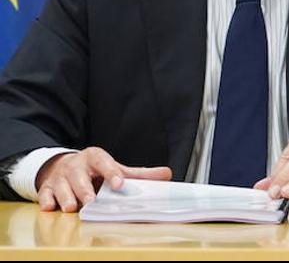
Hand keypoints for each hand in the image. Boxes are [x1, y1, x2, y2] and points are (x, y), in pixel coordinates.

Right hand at [35, 148, 171, 211]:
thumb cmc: (94, 171)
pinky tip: (51, 208)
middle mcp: (76, 166)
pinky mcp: (46, 188)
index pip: (105, 162)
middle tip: (92, 201)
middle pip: (80, 178)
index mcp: (95, 157)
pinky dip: (48, 202)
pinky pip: (45, 196)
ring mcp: (60, 178)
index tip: (119, 184)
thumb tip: (167, 174)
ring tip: (73, 207)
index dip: (112, 173)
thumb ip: (138, 174)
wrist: (63, 166)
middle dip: (85, 190)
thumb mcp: (115, 168)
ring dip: (67, 198)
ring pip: (61, 188)